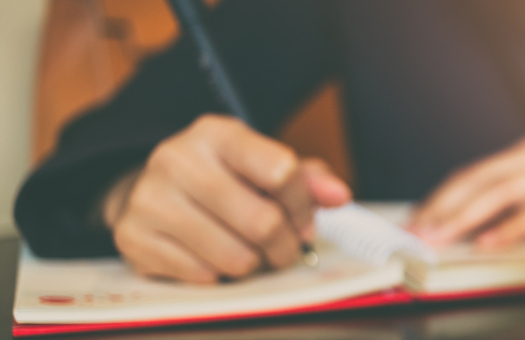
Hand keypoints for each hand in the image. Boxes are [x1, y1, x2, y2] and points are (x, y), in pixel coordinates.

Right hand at [102, 114, 350, 282]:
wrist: (153, 191)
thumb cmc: (224, 179)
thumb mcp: (264, 165)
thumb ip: (308, 179)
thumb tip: (339, 195)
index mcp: (216, 133)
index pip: (281, 171)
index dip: (303, 206)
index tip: (303, 220)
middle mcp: (176, 159)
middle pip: (262, 222)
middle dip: (284, 246)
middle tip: (284, 250)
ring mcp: (149, 199)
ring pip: (235, 257)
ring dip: (255, 265)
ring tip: (251, 253)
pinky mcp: (133, 238)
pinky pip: (203, 277)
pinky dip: (219, 276)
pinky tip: (215, 257)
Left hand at [409, 132, 524, 248]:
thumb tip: (484, 225)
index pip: (475, 174)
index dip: (442, 196)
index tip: (417, 218)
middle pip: (479, 180)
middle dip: (442, 207)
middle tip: (416, 233)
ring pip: (502, 190)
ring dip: (464, 216)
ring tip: (440, 237)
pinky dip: (513, 225)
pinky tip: (489, 240)